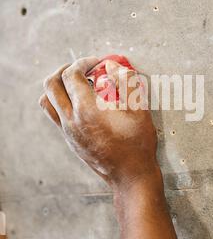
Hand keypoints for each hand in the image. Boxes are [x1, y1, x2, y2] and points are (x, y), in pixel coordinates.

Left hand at [39, 57, 159, 191]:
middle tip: (82, 68)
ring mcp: (67, 131)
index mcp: (86, 109)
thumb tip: (112, 67)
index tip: (97, 62)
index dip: (83, 62)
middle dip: (64, 69)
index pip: (71, 75)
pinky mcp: (69, 140)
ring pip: (47, 101)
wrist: (130, 176)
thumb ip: (126, 81)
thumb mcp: (140, 108)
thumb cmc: (137, 144)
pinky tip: (82, 102)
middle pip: (51, 84)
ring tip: (77, 84)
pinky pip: (54, 115)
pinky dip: (61, 101)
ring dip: (58, 86)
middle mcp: (71, 120)